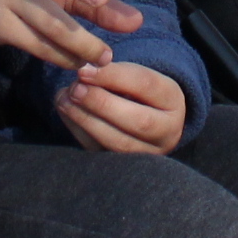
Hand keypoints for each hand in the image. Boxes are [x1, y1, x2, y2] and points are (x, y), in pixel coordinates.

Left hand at [57, 58, 183, 155]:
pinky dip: (79, 131)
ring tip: (64, 99)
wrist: (148, 119)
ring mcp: (148, 154)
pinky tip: (66, 112)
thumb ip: (113, 73)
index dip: (113, 76)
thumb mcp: (135, 76)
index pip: (146, 85)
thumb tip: (83, 72)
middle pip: (138, 121)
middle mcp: (167, 131)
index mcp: (173, 101)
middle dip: (101, 103)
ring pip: (119, 143)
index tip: (84, 70)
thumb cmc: (137, 91)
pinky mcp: (125, 167)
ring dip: (86, 120)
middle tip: (75, 88)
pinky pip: (101, 152)